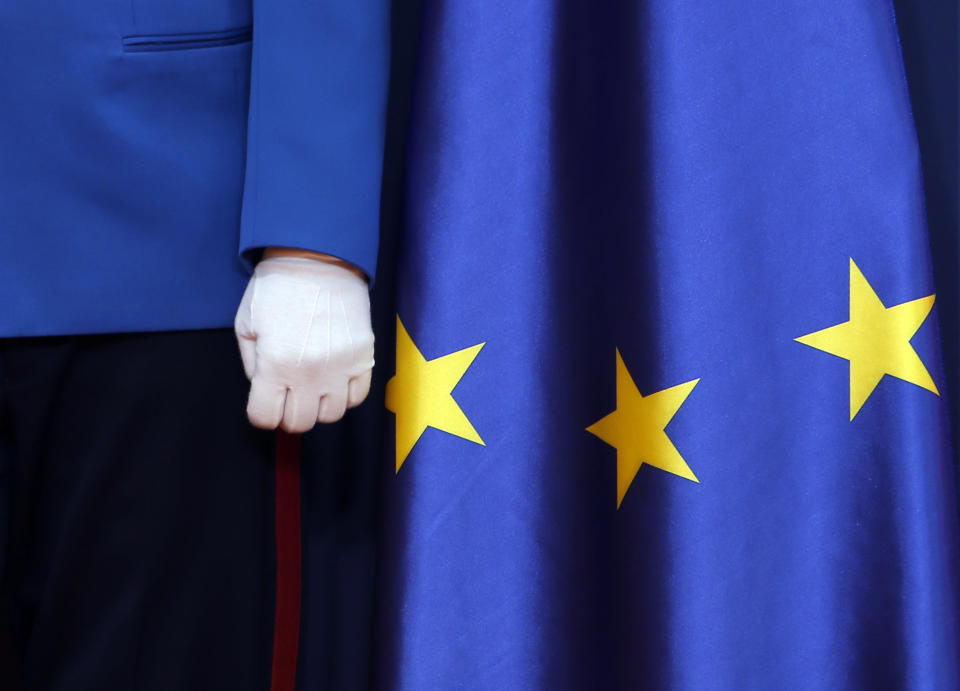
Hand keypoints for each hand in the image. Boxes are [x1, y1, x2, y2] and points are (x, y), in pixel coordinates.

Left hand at [235, 253, 373, 431]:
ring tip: (313, 385)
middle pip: (299, 423)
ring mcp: (341, 367)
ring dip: (318, 405)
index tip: (265, 401)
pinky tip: (335, 378)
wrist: (319, 259)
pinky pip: (357, 398)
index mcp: (275, 364)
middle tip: (287, 394)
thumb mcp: (246, 325)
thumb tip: (264, 389)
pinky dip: (344, 395)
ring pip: (330, 415)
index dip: (261, 413)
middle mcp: (309, 373)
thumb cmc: (277, 288)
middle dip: (288, 413)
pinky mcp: (364, 358)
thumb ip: (251, 365)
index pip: (265, 418)